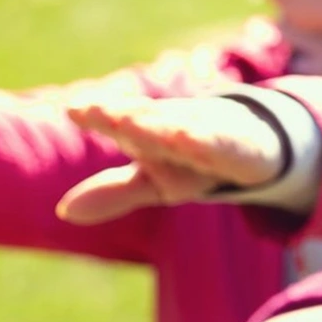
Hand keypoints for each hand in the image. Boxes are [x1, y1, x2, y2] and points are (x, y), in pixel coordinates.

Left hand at [56, 95, 288, 224]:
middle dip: (126, 115)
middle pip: (149, 121)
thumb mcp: (154, 182)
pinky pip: (224, 147)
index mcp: (152, 133)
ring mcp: (212, 135)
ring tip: (133, 121)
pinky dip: (208, 141)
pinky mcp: (243, 151)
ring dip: (160, 124)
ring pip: (184, 129)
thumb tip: (63, 212)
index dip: (99, 115)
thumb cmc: (192, 161)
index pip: (122, 121)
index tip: (74, 109)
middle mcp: (179, 128)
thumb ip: (112, 193)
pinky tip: (189, 137)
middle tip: (100, 112)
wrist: (257, 148)